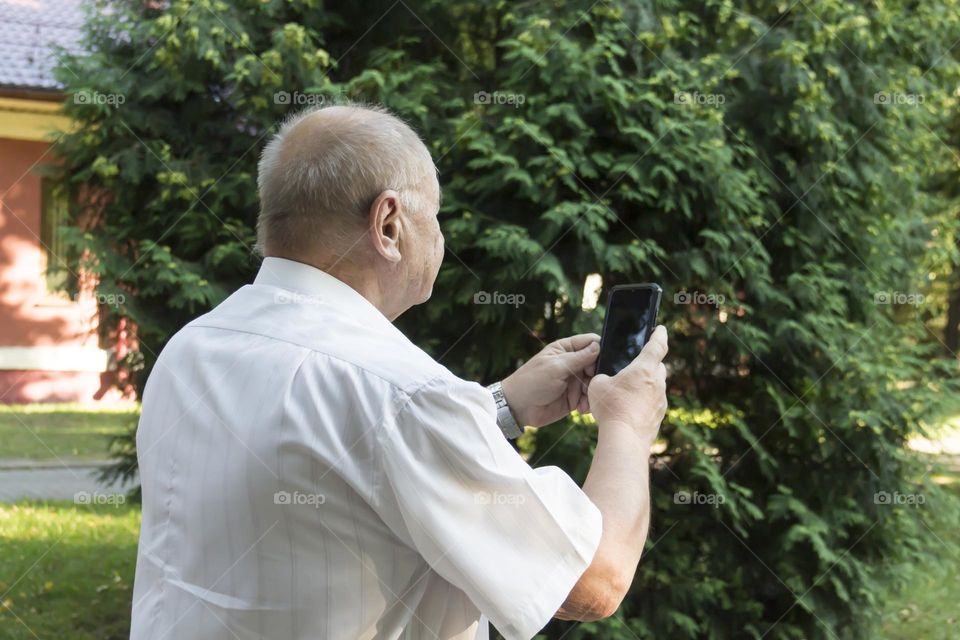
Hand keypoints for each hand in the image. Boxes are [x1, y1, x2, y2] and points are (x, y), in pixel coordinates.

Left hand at [500, 333, 600, 427]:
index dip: (600, 348)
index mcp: (565, 349)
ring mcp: (574, 381)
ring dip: (594, 391)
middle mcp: (572, 363)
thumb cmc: (532, 382)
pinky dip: (589, 403)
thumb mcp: (556, 367)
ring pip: (595, 382)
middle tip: (592, 382)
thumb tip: (598, 345)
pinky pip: (589, 399)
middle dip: (598, 373)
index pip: (590, 342)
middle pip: (597, 364)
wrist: (518, 408)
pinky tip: (581, 408)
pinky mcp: (574, 398)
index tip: (603, 359)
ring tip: (586, 398)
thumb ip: (579, 358)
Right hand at [588, 325, 667, 445]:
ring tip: (628, 391)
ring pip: (656, 386)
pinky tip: (630, 408)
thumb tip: (606, 380)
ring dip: (646, 385)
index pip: (657, 345)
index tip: (661, 329)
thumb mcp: (597, 385)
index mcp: (644, 369)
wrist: (625, 439)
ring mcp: (660, 401)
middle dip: (650, 363)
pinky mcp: (659, 416)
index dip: (659, 335)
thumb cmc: (610, 407)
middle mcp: (657, 383)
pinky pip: (653, 403)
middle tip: (637, 365)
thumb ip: (603, 377)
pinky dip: (644, 402)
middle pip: (658, 367)